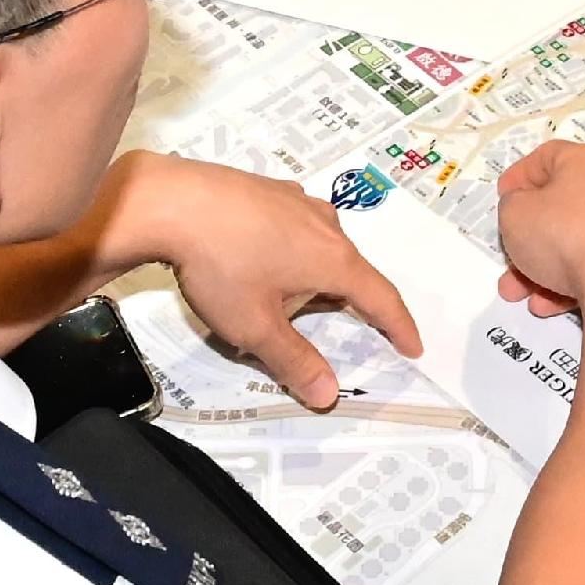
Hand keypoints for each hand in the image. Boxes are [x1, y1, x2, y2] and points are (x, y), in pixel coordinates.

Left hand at [136, 156, 423, 409]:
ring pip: (320, 244)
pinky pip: (293, 225)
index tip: (413, 346)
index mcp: (333, 259)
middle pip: (349, 270)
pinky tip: (261, 257)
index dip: (399, 326)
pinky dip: (289, 249)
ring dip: (313, 274)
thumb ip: (295, 362)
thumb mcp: (256, 327)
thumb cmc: (220, 265)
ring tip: (286, 296)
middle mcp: (325, 224)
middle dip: (346, 301)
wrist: (171, 200)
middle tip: (337, 326)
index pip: (380, 298)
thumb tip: (330, 395)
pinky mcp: (267, 189)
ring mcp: (296, 201)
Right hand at [491, 140, 584, 319]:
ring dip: (540, 267)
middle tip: (507, 256)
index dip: (520, 175)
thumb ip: (512, 206)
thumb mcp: (514, 214)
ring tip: (517, 294)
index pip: (547, 157)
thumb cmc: (562, 235)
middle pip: (559, 207)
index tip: (503, 197)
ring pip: (572, 242)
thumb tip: (526, 211)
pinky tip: (545, 304)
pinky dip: (567, 282)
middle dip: (526, 237)